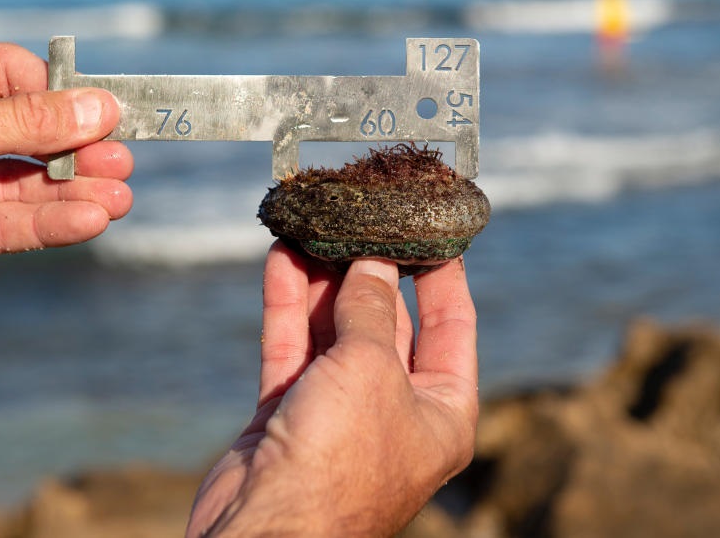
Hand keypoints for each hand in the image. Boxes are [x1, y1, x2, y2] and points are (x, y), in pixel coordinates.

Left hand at [0, 43, 132, 342]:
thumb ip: (21, 122)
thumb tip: (98, 105)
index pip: (8, 74)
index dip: (57, 93)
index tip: (104, 112)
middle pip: (27, 130)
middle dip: (76, 148)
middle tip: (121, 161)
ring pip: (28, 182)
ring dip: (76, 190)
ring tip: (119, 200)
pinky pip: (16, 223)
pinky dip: (55, 222)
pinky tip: (90, 221)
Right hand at [188, 243, 477, 536]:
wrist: (266, 531)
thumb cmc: (339, 459)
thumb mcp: (372, 369)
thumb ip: (373, 309)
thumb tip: (373, 263)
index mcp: (443, 410)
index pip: (453, 324)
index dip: (444, 271)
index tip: (432, 223)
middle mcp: (395, 408)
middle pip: (389, 322)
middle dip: (370, 268)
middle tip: (360, 214)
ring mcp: (341, 410)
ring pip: (334, 329)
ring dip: (323, 279)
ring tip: (315, 224)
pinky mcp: (291, 412)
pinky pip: (293, 346)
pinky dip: (288, 304)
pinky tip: (281, 257)